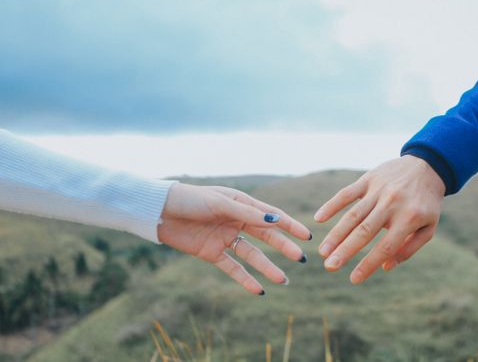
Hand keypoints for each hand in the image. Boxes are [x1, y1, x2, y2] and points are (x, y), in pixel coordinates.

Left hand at [158, 182, 311, 294]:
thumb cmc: (191, 199)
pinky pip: (232, 268)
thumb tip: (276, 222)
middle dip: (284, 248)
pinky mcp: (212, 253)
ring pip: (252, 255)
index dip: (290, 225)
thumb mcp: (221, 204)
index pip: (271, 216)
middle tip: (301, 259)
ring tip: (284, 280)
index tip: (307, 236)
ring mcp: (225, 238)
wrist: (159, 211)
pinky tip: (259, 290)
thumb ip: (248, 214)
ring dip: (267, 267)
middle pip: (266, 236)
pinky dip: (245, 279)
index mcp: (242, 204)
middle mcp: (237, 221)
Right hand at [314, 155, 444, 283]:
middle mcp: (392, 204)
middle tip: (329, 267)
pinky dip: (332, 205)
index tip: (353, 280)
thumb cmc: (426, 202)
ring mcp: (378, 190)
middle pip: (364, 231)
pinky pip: (347, 193)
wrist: (428, 165)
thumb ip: (409, 248)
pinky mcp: (368, 179)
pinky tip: (319, 218)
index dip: (369, 265)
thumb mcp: (428, 227)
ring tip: (323, 251)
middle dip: (345, 251)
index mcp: (409, 218)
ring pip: (353, 215)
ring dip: (336, 234)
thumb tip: (386, 267)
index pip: (386, 247)